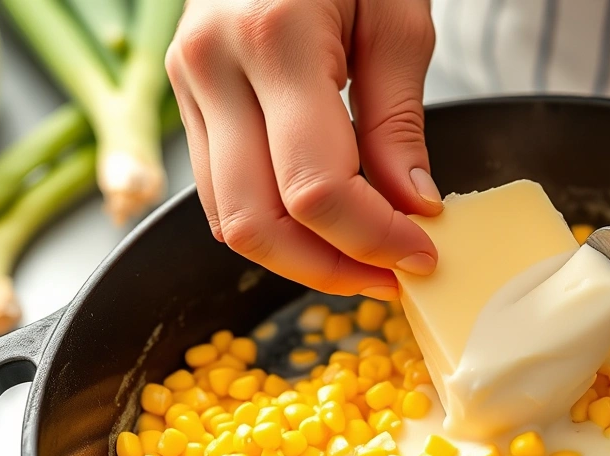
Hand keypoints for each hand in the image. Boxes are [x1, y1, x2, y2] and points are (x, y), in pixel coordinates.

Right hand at [166, 0, 441, 298]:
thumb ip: (399, 120)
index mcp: (275, 39)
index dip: (374, 238)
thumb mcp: (398, 18)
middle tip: (392, 276)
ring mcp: (187, 84)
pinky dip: (274, 224)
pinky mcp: (186, 97)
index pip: (316, 187)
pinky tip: (325, 224)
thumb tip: (412, 206)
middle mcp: (213, 67)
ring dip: (299, 260)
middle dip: (330, 270)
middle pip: (257, 224)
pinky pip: (221, 190)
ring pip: (229, 220)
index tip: (423, 254)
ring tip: (363, 258)